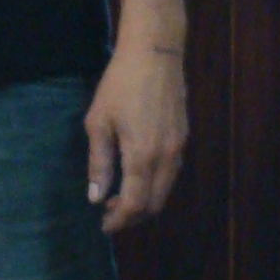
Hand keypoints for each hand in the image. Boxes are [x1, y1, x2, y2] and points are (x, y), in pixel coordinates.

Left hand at [85, 40, 186, 234]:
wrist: (156, 53)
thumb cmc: (120, 84)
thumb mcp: (99, 121)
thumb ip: (99, 162)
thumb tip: (95, 197)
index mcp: (142, 155)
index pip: (133, 204)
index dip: (118, 221)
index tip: (104, 226)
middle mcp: (166, 157)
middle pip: (154, 204)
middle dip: (132, 216)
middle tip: (109, 214)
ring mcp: (179, 148)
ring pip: (165, 191)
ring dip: (144, 201)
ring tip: (119, 196)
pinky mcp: (183, 138)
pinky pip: (171, 174)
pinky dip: (155, 186)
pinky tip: (136, 177)